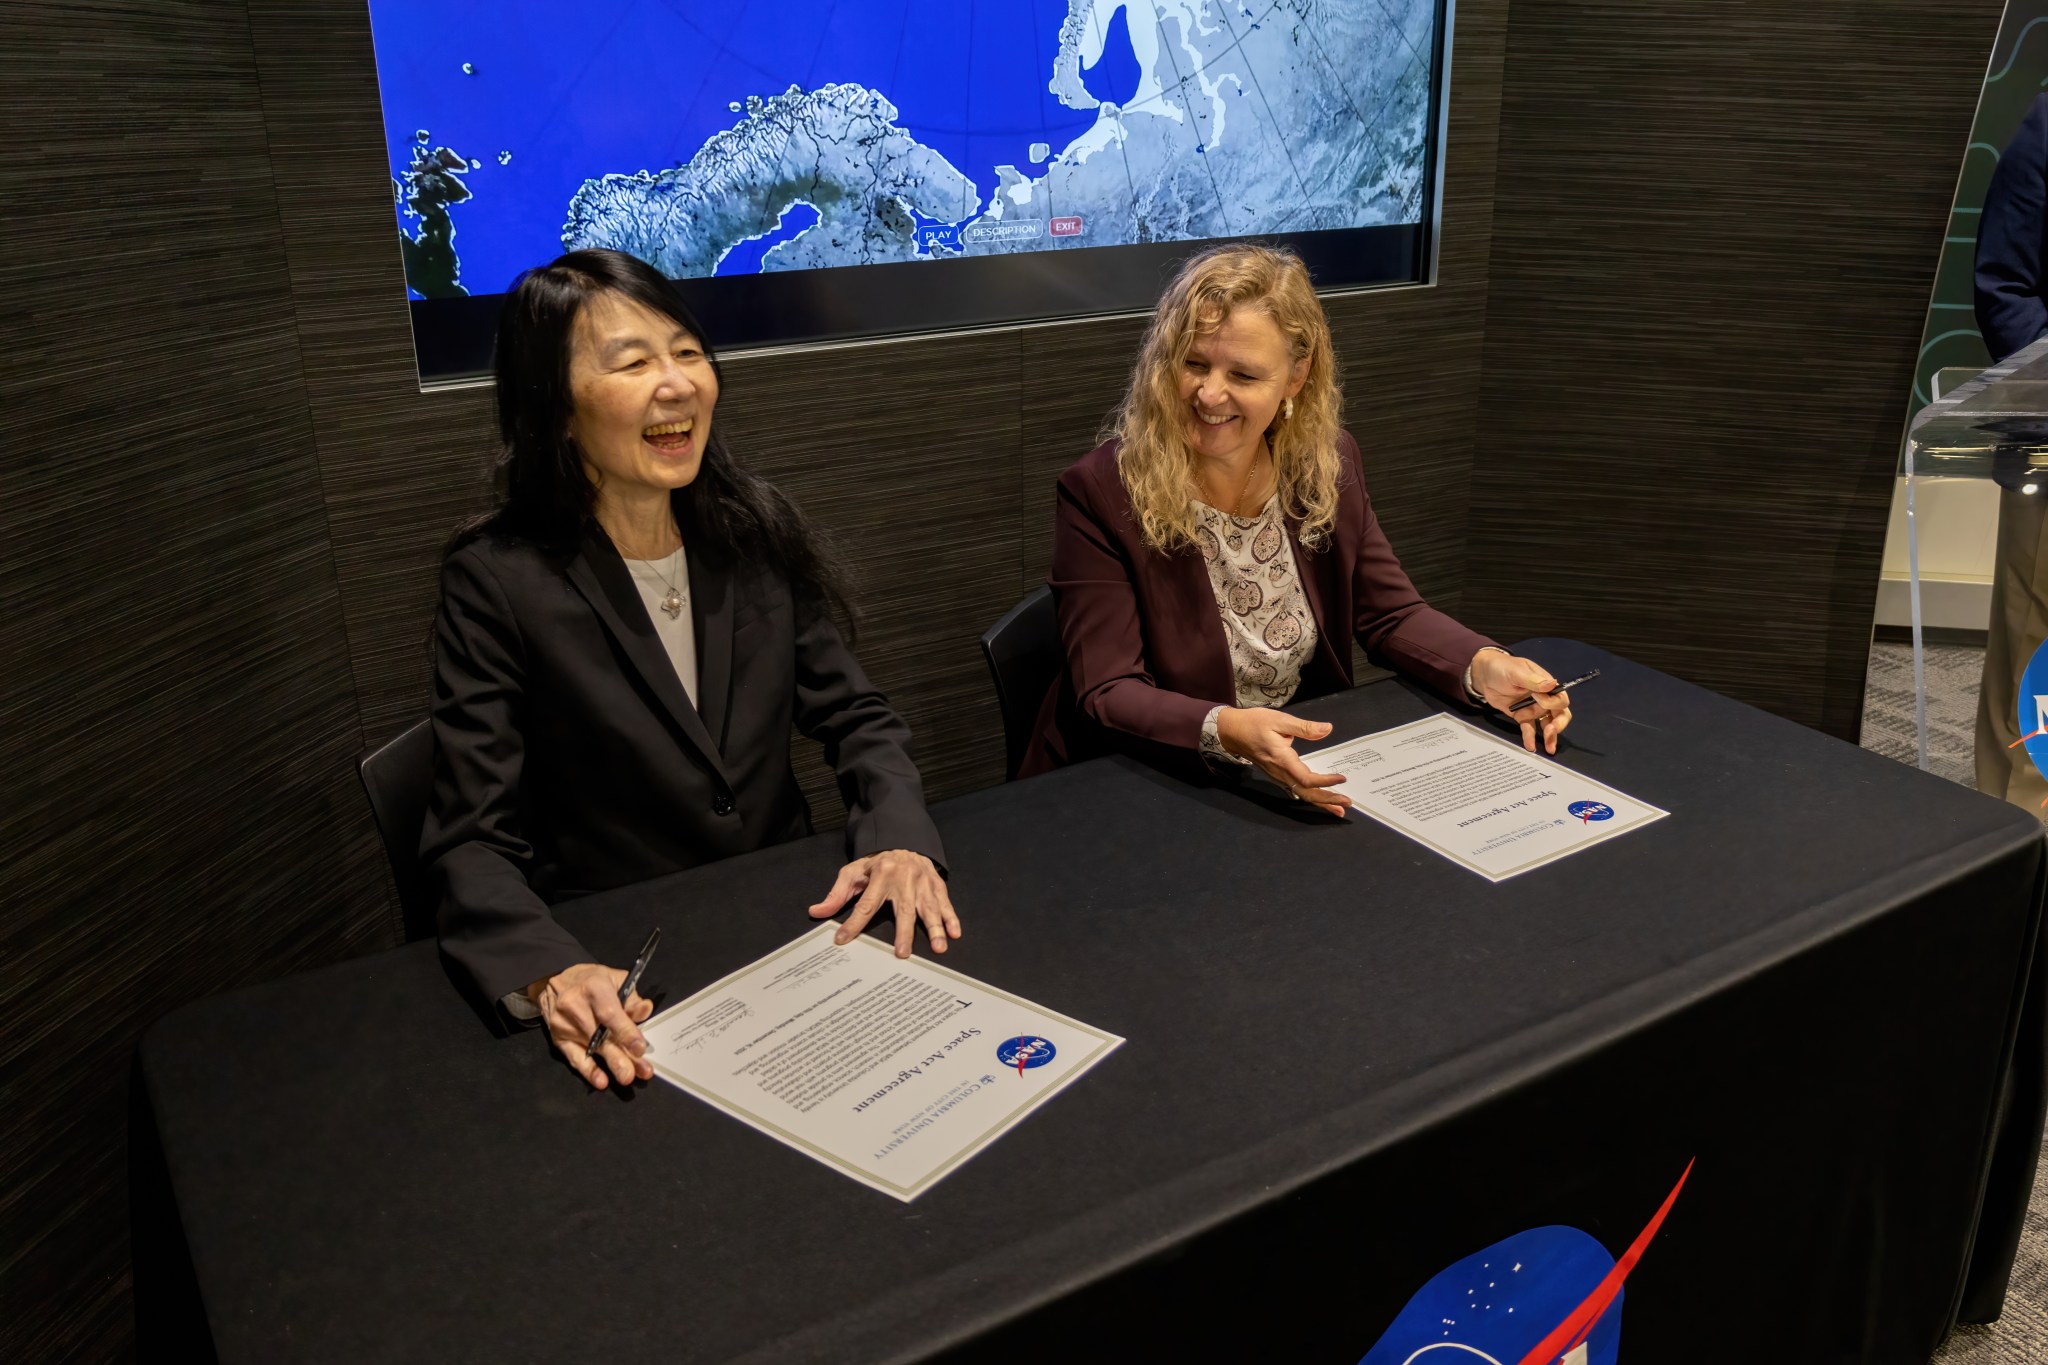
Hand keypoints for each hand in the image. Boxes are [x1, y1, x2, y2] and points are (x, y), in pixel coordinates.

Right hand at [524, 962, 653, 1091]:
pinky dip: (589, 1071)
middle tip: (640, 1071)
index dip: (626, 1033)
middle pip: (601, 1036)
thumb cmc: (590, 980)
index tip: (640, 1048)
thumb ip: (631, 998)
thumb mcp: (614, 979)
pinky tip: (600, 1081)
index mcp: (594, 988)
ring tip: (627, 1077)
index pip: (610, 1014)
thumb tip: (645, 1011)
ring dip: (612, 1065)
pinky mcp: (559, 1039)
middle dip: (622, 1056)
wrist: (554, 981)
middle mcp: (576, 1007)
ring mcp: (565, 1025)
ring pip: (592, 1049)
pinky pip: (574, 1058)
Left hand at [807, 849, 960, 958]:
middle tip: (903, 954)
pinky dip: (951, 918)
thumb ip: (836, 894)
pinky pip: (945, 902)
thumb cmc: (876, 863)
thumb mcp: (853, 873)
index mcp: (880, 875)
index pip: (865, 904)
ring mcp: (922, 882)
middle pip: (903, 909)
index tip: (843, 940)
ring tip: (939, 947)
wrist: (904, 842)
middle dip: (904, 933)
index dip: (854, 923)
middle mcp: (903, 879)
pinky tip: (955, 933)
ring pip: (929, 908)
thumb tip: (816, 911)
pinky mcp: (936, 884)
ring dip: (935, 928)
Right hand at [1215, 707, 1349, 816]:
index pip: (1306, 778)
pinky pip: (1297, 790)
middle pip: (1306, 793)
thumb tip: (1327, 729)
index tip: (1342, 778)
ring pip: (1302, 794)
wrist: (1233, 732)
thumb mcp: (1280, 720)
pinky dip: (1312, 797)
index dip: (1325, 782)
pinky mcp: (1279, 776)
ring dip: (1322, 802)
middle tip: (1348, 803)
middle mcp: (1281, 773)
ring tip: (1340, 809)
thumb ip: (1304, 727)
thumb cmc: (1255, 723)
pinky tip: (1323, 800)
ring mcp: (1279, 777)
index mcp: (1282, 760)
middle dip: (1327, 800)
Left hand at [1470, 649, 1573, 753]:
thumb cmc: (1502, 668)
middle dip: (1558, 724)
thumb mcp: (1516, 672)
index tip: (1537, 698)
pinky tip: (1531, 747)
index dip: (1552, 702)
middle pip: (1559, 713)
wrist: (1484, 675)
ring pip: (1546, 724)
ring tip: (1548, 748)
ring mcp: (1533, 708)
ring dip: (1549, 736)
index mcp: (1545, 685)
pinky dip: (1530, 737)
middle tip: (1551, 731)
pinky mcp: (1521, 716)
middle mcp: (1543, 698)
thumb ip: (1533, 679)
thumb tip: (1552, 684)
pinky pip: (1529, 728)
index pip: (1559, 698)